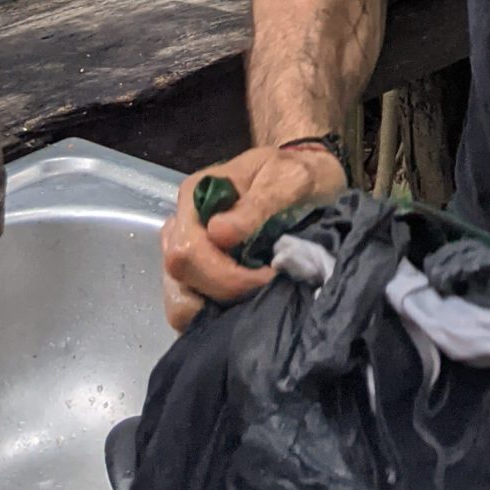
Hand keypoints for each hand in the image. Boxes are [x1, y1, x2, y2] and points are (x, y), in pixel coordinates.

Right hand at [159, 141, 346, 331]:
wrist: (310, 178)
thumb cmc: (298, 175)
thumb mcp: (291, 179)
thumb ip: (259, 203)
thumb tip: (219, 234)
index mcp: (195, 196)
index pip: (187, 250)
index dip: (225, 274)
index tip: (268, 275)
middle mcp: (182, 225)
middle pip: (178, 277)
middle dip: (224, 292)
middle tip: (267, 287)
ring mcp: (188, 252)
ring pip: (179, 300)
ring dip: (216, 307)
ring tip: (255, 298)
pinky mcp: (198, 275)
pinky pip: (192, 307)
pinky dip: (215, 314)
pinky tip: (245, 305)